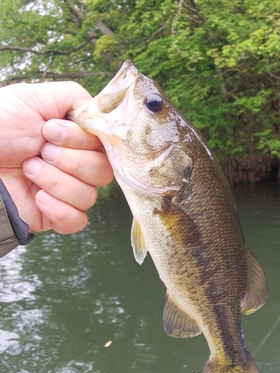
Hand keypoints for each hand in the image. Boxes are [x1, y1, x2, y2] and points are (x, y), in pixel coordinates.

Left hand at [0, 82, 112, 233]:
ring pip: (89, 197)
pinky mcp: (54, 216)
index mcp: (74, 139)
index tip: (49, 131)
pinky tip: (38, 197)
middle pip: (102, 174)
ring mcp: (65, 192)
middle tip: (38, 152)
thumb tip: (101, 115)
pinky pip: (77, 221)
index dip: (81, 141)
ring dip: (56, 182)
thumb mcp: (35, 98)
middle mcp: (74, 165)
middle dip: (69, 161)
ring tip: (28, 169)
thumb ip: (75, 99)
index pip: (104, 147)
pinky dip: (60, 210)